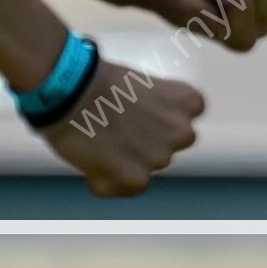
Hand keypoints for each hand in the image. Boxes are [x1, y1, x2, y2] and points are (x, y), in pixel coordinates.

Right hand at [41, 59, 203, 196]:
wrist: (74, 93)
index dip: (168, 115)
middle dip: (150, 141)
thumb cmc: (99, 80)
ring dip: (128, 162)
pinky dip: (106, 180)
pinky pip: (123, 187)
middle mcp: (181, 131)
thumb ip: (153, 106)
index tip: (149, 113)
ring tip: (100, 144)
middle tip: (120, 131)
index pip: (192, 113)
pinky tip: (89, 161)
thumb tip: (142, 123)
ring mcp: (160, 158)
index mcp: (185, 101)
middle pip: (171, 143)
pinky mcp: (137, 180)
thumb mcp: (139, 84)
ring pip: (146, 167)